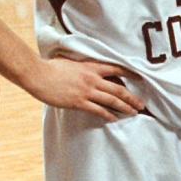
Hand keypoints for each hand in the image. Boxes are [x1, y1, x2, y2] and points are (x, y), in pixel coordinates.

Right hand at [29, 55, 143, 118]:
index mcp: (90, 67)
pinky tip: (115, 119)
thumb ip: (81, 66)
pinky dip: (108, 115)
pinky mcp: (78, 102)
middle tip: (142, 104)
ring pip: (111, 100)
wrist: (38, 74)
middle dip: (132, 97)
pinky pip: (98, 110)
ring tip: (134, 112)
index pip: (116, 68)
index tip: (140, 78)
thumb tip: (84, 68)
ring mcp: (86, 91)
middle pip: (118, 88)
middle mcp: (92, 79)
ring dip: (125, 107)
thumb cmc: (50, 67)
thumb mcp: (69, 61)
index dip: (129, 73)